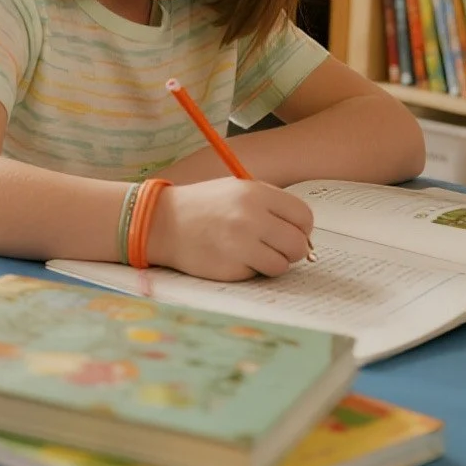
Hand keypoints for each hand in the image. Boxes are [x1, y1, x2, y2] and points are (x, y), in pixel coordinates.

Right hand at [145, 179, 313, 281]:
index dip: (301, 228)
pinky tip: (233, 258)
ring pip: (282, 264)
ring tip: (253, 254)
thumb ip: (271, 207)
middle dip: (291, 249)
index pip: (304, 216)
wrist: (161, 223)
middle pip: (298, 243)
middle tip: (276, 248)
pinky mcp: (230, 268)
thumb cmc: (202, 206)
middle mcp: (251, 218)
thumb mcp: (237, 190)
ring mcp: (240, 245)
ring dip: (272, 263)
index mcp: (256, 194)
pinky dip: (251, 270)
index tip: (291, 232)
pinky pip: (258, 275)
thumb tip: (304, 236)